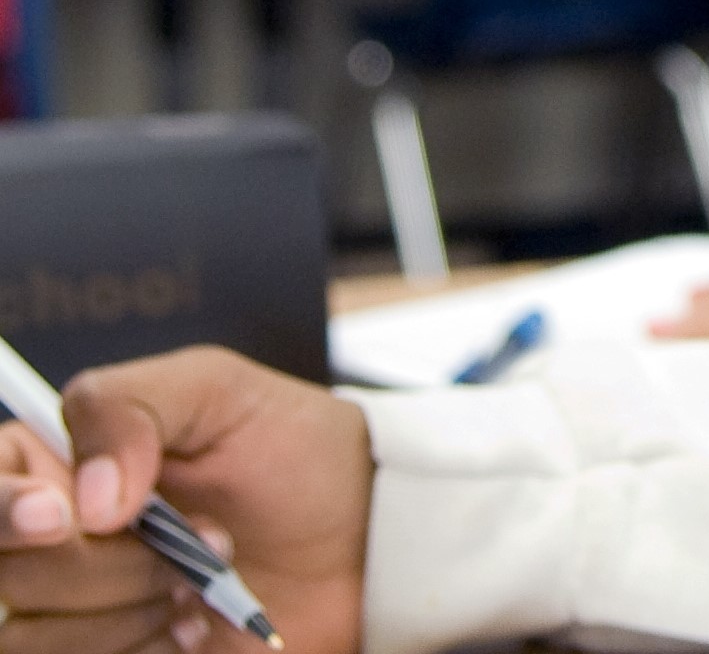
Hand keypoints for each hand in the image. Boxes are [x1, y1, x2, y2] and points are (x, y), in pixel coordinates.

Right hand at [0, 349, 369, 653]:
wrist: (361, 536)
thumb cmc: (293, 450)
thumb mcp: (222, 391)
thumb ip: (133, 408)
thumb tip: (85, 498)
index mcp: (62, 466)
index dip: (2, 507)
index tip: (62, 514)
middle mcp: (56, 543)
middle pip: (11, 571)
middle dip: (107, 562)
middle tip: (201, 534)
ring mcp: (78, 612)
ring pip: (35, 637)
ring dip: (133, 608)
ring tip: (207, 578)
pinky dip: (148, 650)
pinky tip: (201, 625)